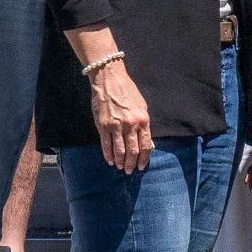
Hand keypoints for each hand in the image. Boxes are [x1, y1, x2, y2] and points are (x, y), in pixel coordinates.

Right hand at [87, 58, 152, 175]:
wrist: (109, 80)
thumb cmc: (128, 92)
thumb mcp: (142, 107)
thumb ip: (144, 126)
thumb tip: (148, 144)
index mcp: (143, 120)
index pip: (145, 145)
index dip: (144, 158)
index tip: (142, 166)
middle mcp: (130, 124)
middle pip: (133, 150)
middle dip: (132, 163)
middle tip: (130, 171)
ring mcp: (116, 126)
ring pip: (119, 150)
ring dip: (120, 162)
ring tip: (121, 168)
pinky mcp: (103, 125)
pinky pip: (106, 144)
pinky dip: (108, 155)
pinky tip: (110, 161)